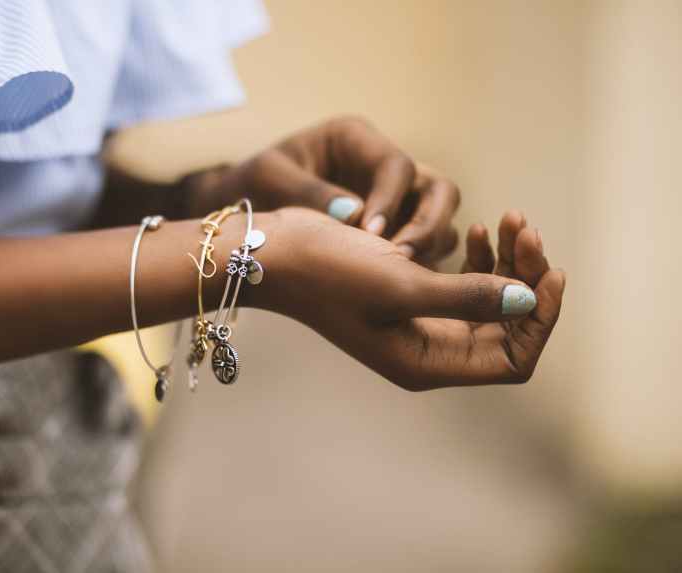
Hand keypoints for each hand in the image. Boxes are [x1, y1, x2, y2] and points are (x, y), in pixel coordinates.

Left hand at [193, 116, 459, 265]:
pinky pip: (424, 249)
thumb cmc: (251, 185)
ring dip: (428, 249)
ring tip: (398, 277)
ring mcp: (395, 201)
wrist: (241, 212)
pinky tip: (396, 288)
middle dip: (429, 224)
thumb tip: (356, 217)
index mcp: (355, 140)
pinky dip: (419, 266)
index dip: (390, 201)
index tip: (371, 234)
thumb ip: (309, 193)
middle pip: (439, 190)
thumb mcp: (269, 179)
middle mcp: (383, 168)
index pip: (396, 166)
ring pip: (440, 221)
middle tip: (400, 258)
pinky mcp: (395, 232)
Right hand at [258, 208, 564, 389]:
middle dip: (526, 277)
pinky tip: (476, 229)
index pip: (513, 358)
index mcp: (426, 362)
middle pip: (507, 325)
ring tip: (508, 220)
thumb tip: (529, 300)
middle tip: (525, 228)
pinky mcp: (411, 293)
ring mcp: (419, 322)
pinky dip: (478, 256)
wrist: (276, 250)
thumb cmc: (328, 271)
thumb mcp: (400, 284)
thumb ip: (468, 297)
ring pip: (489, 300)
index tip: (550, 270)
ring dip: (506, 262)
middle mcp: (428, 348)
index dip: (541, 319)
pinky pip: (463, 282)